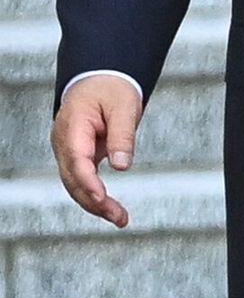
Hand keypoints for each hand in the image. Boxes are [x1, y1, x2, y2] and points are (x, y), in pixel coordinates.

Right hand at [51, 75, 143, 227]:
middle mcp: (64, 142)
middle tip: (120, 218)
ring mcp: (67, 150)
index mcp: (73, 126)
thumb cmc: (111, 88)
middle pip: (73, 179)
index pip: (77, 161)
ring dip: (95, 203)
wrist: (99, 79)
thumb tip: (122, 166)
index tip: (102, 198)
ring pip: (75, 184)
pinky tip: (109, 208)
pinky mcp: (76, 156)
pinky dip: (94, 194)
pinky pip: (81, 179)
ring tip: (120, 219)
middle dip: (94, 202)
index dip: (88, 182)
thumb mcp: (124, 105)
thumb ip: (122, 135)